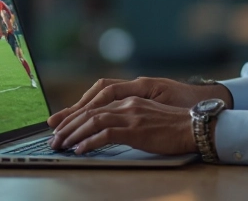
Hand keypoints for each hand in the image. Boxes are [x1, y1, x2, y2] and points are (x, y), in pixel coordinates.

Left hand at [49, 97, 194, 155]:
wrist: (193, 127)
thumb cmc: (173, 126)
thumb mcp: (148, 115)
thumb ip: (129, 116)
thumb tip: (109, 128)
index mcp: (130, 98)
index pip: (95, 104)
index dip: (75, 114)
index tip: (61, 125)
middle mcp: (127, 103)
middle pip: (89, 111)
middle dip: (68, 125)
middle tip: (54, 137)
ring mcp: (131, 115)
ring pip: (93, 120)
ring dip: (74, 133)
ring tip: (62, 144)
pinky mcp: (135, 130)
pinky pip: (106, 134)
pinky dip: (90, 142)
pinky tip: (80, 149)